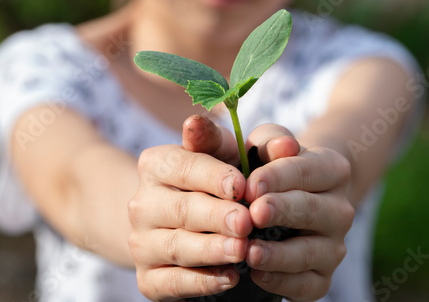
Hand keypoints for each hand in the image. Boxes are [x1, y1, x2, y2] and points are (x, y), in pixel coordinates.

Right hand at [128, 115, 251, 300]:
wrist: (182, 224)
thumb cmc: (217, 182)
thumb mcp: (231, 157)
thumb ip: (257, 147)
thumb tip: (287, 145)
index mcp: (157, 164)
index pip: (184, 166)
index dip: (213, 176)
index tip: (241, 185)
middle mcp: (143, 202)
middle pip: (181, 209)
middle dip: (215, 216)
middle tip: (246, 223)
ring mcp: (141, 241)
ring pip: (176, 246)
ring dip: (210, 250)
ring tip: (242, 250)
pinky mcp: (148, 277)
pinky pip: (170, 282)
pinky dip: (200, 282)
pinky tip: (230, 278)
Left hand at [244, 124, 354, 300]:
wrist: (291, 198)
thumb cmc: (272, 166)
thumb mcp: (267, 144)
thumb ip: (269, 139)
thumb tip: (282, 144)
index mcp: (332, 169)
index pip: (307, 170)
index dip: (278, 177)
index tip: (251, 184)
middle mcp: (340, 209)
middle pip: (311, 210)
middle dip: (282, 212)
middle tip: (254, 214)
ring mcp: (334, 245)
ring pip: (311, 252)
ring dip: (279, 254)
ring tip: (250, 251)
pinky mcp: (323, 275)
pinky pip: (307, 285)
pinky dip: (283, 283)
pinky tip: (256, 275)